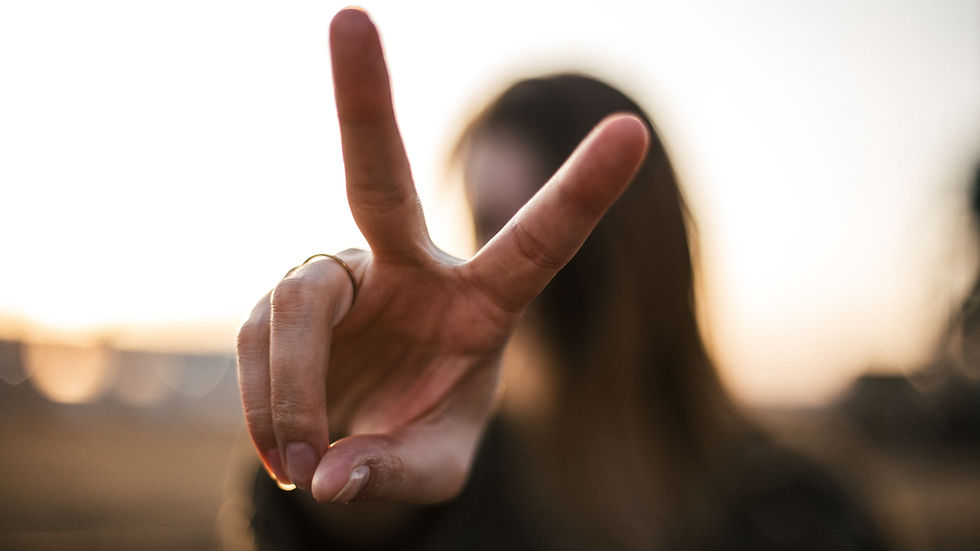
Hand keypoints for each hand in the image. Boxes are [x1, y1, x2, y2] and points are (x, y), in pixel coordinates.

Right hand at [236, 7, 648, 503]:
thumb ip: (398, 473)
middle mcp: (406, 266)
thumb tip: (334, 480)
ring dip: (292, 393)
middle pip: (378, 177)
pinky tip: (284, 450)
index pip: (537, 243)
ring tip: (304, 460)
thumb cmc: (418, 441)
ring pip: (296, 307)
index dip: (581, 192)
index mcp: (480, 302)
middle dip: (364, 100)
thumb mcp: (434, 467)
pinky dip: (262, 406)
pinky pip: (257, 343)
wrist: (358, 444)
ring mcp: (338, 276)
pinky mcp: (280, 301)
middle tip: (347, 17)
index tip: (632, 131)